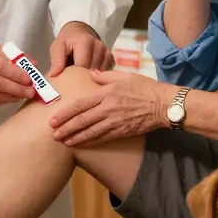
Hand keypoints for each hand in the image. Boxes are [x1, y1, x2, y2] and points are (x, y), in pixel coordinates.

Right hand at [0, 43, 35, 106]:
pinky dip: (1, 102)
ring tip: (23, 96)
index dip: (17, 75)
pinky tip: (10, 98)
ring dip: (11, 97)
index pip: (0, 67)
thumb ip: (12, 55)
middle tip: (31, 92)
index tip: (30, 79)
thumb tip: (33, 64)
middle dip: (17, 89)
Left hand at [48, 22, 113, 76]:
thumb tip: (54, 76)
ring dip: (91, 76)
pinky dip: (98, 75)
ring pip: (100, 73)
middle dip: (83, 77)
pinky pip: (105, 71)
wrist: (79, 31)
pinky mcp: (110, 57)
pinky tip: (90, 73)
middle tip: (74, 78)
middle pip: (92, 71)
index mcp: (85, 42)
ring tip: (82, 75)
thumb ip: (56, 61)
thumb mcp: (57, 47)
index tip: (68, 79)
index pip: (82, 66)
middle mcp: (99, 46)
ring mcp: (106, 52)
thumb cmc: (67, 41)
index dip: (74, 75)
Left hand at [49, 70, 176, 146]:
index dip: (66, 113)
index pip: (80, 104)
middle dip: (66, 128)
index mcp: (106, 93)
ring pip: (91, 132)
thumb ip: (105, 75)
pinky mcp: (122, 131)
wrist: (163, 104)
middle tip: (53, 134)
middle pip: (82, 120)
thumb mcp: (124, 76)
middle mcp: (108, 108)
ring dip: (75, 137)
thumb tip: (90, 74)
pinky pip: (103, 138)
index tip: (54, 119)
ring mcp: (115, 122)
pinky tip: (81, 144)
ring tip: (63, 142)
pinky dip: (90, 142)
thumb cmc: (145, 87)